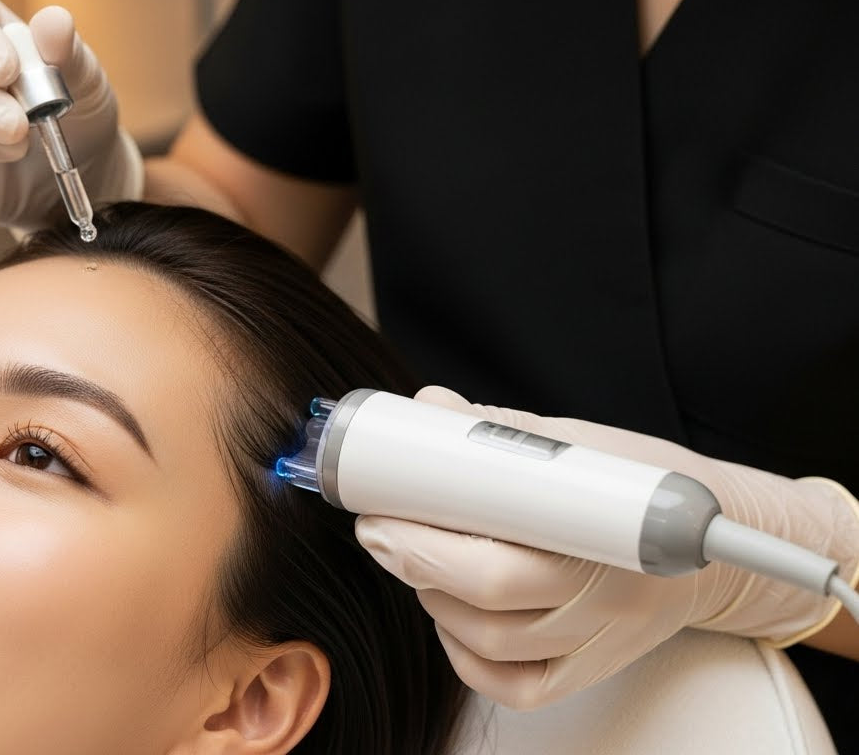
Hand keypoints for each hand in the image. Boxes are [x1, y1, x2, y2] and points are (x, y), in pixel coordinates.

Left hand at [356, 386, 858, 709]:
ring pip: (491, 642)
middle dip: (414, 559)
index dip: (430, 538)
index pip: (505, 549)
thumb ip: (502, 431)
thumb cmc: (643, 485)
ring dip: (434, 598)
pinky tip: (452, 615)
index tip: (383, 511)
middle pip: (492, 593)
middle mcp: (608, 594)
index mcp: (608, 528)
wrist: (713, 546)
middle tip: (379, 530)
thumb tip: (429, 407)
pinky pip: (514, 686)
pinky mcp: (588, 671)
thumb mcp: (582, 442)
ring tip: (417, 559)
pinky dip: (466, 655)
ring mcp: (599, 640)